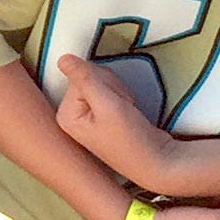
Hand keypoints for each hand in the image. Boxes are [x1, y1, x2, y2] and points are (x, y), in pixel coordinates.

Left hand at [53, 54, 164, 188]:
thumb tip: (62, 58)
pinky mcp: (100, 117)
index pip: (82, 77)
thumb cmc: (131, 137)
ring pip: (102, 83)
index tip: (117, 104)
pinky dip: (122, 98)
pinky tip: (128, 113)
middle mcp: (71, 116)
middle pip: (90, 78)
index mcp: (65, 115)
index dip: (104, 84)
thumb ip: (86, 79)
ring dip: (119, 92)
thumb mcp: (107, 104)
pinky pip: (109, 92)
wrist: (156, 161)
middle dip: (112, 87)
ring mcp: (86, 117)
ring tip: (126, 113)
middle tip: (123, 109)